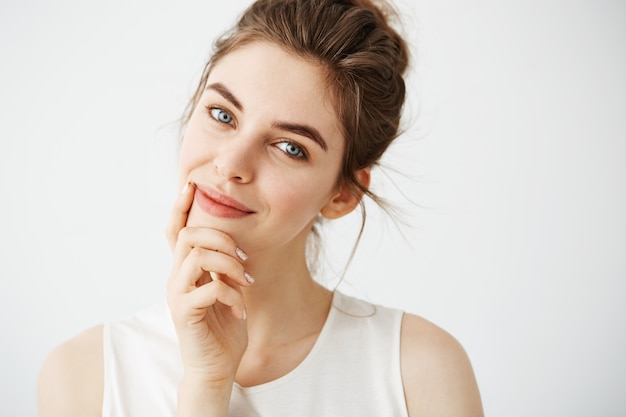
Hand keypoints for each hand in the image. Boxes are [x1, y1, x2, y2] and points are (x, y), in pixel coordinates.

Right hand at [165, 182, 252, 388]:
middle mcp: (176, 278)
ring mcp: (177, 295)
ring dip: (228, 264)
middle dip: (220, 237)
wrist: (216, 367)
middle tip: (243, 258)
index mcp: (185, 270)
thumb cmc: (223, 327)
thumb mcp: (225, 290)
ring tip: (245, 283)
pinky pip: (209, 289)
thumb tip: (232, 244)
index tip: (191, 184)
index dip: (180, 206)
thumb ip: (221, 268)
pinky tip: (242, 310)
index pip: (175, 231)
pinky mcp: (184, 313)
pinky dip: (232, 295)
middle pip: (187, 235)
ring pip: (197, 256)